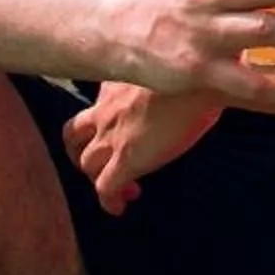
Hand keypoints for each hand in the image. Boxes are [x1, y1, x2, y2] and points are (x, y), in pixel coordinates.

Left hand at [62, 82, 230, 216]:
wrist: (202, 76)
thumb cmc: (198, 66)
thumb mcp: (166, 67)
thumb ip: (158, 79)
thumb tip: (181, 87)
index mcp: (116, 83)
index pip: (94, 103)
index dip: (100, 122)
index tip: (118, 131)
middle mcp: (106, 109)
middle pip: (72, 136)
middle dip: (82, 153)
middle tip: (103, 163)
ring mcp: (113, 136)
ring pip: (86, 164)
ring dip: (98, 177)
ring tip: (121, 187)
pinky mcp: (126, 159)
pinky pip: (105, 189)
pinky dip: (109, 201)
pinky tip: (121, 207)